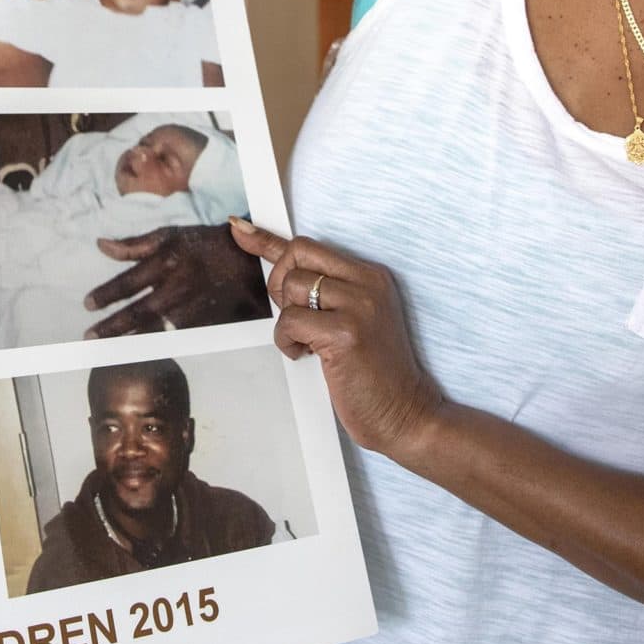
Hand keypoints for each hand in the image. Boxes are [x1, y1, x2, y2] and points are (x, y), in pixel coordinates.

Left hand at [83, 224, 271, 337]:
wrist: (249, 261)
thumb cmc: (203, 246)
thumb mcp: (169, 236)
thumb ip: (133, 245)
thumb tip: (100, 245)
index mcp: (166, 261)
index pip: (129, 281)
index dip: (106, 294)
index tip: (87, 305)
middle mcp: (178, 285)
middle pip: (139, 311)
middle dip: (112, 326)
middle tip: (89, 337)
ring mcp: (193, 306)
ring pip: (158, 329)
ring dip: (133, 341)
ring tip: (111, 351)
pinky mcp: (207, 322)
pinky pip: (177, 337)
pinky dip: (158, 346)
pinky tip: (141, 353)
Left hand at [229, 216, 443, 456]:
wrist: (404, 414)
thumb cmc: (372, 372)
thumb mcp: (351, 318)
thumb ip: (318, 290)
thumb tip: (274, 266)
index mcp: (370, 276)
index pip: (309, 246)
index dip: (268, 241)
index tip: (239, 229)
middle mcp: (367, 283)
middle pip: (296, 254)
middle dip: (280, 284)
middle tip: (296, 318)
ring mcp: (358, 305)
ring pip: (291, 288)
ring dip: (287, 322)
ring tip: (309, 343)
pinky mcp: (345, 332)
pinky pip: (290, 321)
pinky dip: (288, 342)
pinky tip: (309, 356)